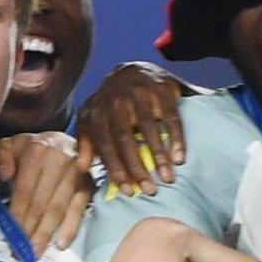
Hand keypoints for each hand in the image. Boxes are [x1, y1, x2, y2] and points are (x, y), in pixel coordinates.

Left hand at [0, 131, 90, 253]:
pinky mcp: (88, 185)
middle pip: (42, 203)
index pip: (25, 190)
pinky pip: (79, 209)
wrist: (59, 141)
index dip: (17, 216)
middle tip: (21, 252)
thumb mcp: (9, 145)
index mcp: (37, 151)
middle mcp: (60, 160)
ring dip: (46, 233)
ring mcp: (77, 173)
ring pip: (59, 209)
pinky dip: (71, 228)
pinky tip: (61, 244)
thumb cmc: (29, 149)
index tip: (10, 236)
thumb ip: (1, 157)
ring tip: (36, 252)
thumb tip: (5, 176)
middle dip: (30, 230)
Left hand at [76, 62, 189, 196]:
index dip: (116, 170)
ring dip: (159, 156)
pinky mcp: (161, 90)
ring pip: (148, 128)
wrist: (134, 70)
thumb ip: (87, 143)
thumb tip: (82, 168)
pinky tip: (179, 158)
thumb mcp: (93, 119)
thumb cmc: (113, 105)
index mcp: (97, 112)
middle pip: (125, 139)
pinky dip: (176, 139)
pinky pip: (170, 118)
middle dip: (137, 167)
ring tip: (167, 178)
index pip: (105, 145)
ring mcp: (139, 94)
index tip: (128, 191)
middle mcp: (116, 102)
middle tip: (150, 190)